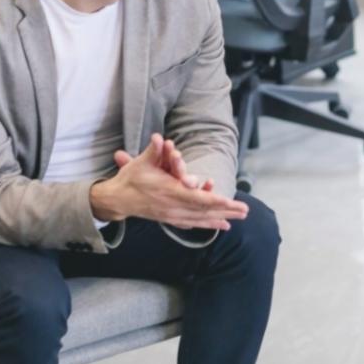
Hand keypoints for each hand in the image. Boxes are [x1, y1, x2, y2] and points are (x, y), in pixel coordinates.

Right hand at [91, 135, 247, 230]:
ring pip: (200, 219)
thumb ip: (154, 151)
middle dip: (226, 211)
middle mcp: (172, 207)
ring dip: (221, 218)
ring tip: (239, 218)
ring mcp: (172, 215)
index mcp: (168, 192)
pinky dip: (208, 224)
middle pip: (204, 211)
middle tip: (245, 211)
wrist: (117, 200)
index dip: (214, 201)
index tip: (230, 202)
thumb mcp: (141, 163)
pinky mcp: (170, 219)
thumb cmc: (131, 179)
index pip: (196, 199)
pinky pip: (193, 224)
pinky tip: (221, 226)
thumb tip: (157, 137)